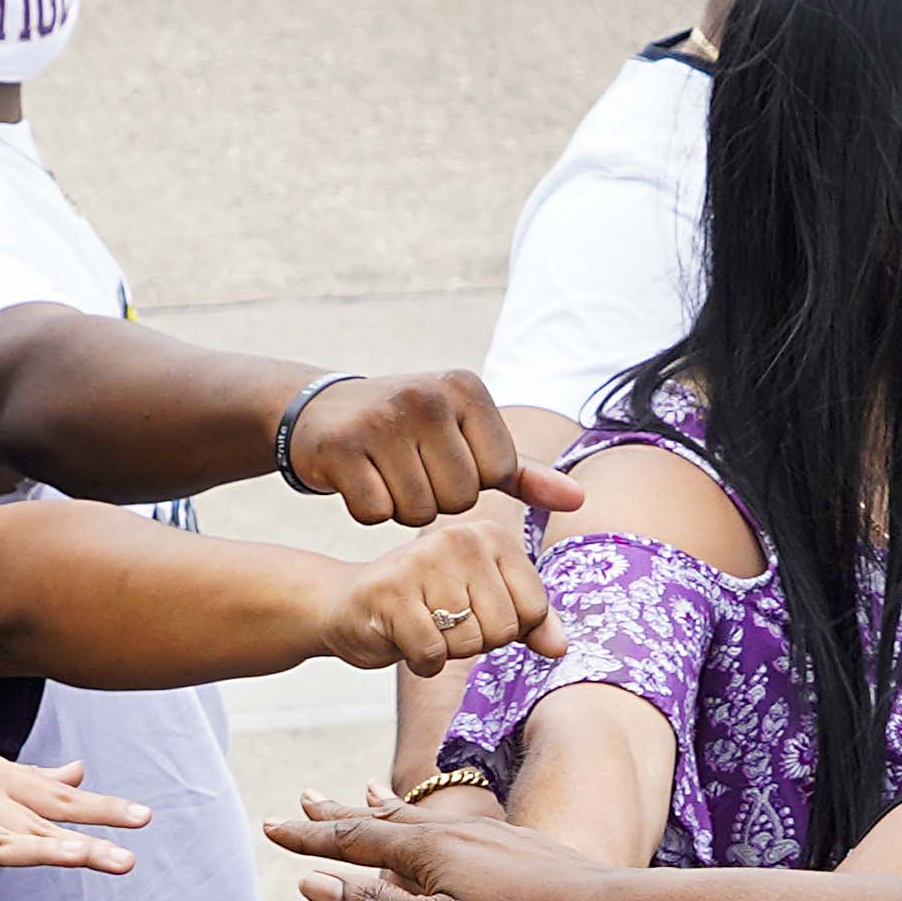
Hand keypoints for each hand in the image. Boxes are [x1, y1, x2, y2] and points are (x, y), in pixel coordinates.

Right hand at [267, 787, 656, 900]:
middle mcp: (454, 831)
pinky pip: (453, 826)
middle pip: (382, 818)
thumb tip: (310, 882)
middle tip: (302, 800)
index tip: (269, 828)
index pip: (353, 841)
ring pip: (421, 817)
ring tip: (360, 794)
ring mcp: (488, 836)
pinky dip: (428, 820)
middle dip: (338, 814)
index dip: (308, 838)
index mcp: (428, 852)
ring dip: (381, 808)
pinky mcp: (517, 848)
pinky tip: (438, 828)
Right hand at [280, 370, 584, 528]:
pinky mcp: (342, 446)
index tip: (442, 458)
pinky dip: (367, 510)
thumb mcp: (468, 441)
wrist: (322, 411)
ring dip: (401, 507)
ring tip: (385, 473)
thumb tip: (579, 501)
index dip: (470, 483)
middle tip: (409, 469)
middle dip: (436, 499)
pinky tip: (358, 480)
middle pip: (458, 498)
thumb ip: (523, 473)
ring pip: (417, 511)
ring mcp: (381, 418)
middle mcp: (427, 395)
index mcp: (466, 387)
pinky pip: (374, 513)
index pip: (497, 474)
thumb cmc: (410, 432)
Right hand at [320, 508, 564, 677]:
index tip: (475, 613)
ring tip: (423, 626)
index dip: (508, 629)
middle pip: (503, 629)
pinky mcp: (390, 593)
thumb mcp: (485, 606)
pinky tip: (404, 638)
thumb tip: (561, 648)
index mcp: (492, 536)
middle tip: (443, 622)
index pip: (534, 609)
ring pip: (468, 643)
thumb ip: (531, 622)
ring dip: (446, 652)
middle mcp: (460, 538)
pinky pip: (431, 653)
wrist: (348, 606)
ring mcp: (422, 561)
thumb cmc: (426, 606)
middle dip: (476, 642)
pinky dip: (421, 662)